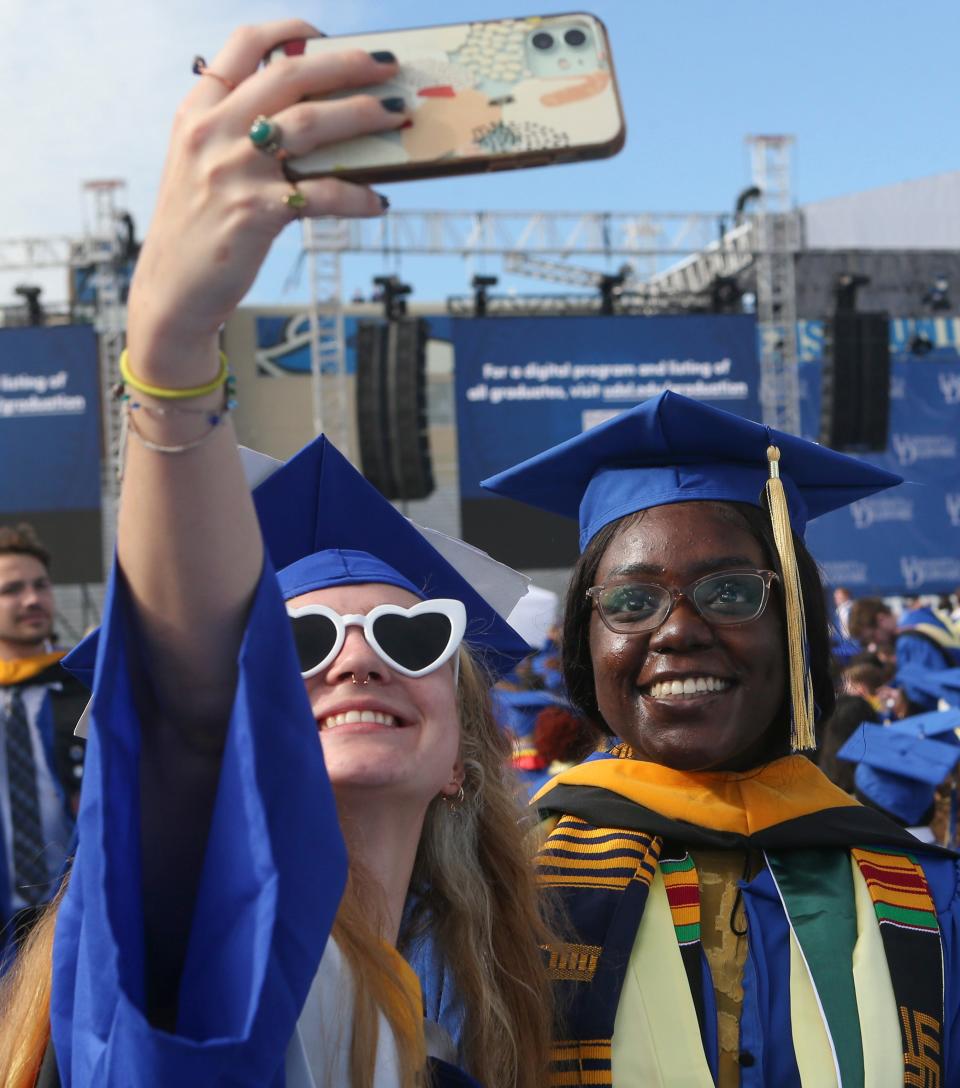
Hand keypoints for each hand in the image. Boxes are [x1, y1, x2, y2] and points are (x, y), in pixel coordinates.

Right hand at [126, 20, 402, 370]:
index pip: (242, 47)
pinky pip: (321, 194)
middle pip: (288, 76)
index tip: (321, 35)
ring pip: (309, 124)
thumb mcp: (201, 165)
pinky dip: (356, 196)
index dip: (287, 32)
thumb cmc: (198, 229)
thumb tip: (309, 117)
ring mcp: (233, 171)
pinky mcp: (256, 214)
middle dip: (344, 64)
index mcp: (197, 112)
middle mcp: (212, 132)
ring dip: (360, 115)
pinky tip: (378, 201)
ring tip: (395, 115)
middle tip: (385, 66)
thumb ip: (236, 133)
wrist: (173, 291)